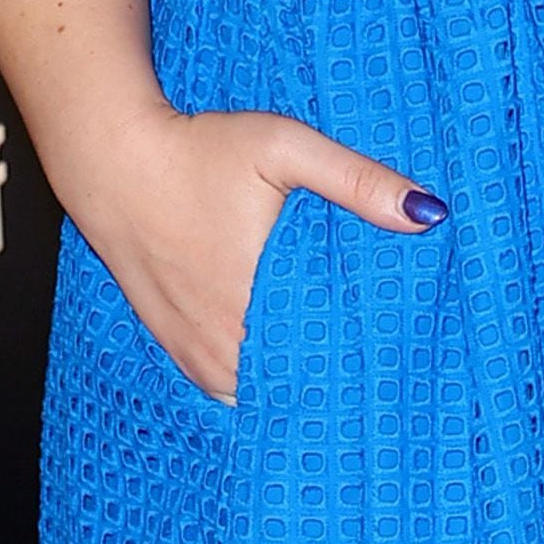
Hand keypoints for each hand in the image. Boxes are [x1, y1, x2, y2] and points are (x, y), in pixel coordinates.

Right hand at [70, 102, 446, 400]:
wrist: (112, 160)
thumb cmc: (200, 151)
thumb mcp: (285, 148)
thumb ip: (357, 181)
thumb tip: (431, 213)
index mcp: (259, 302)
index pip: (331, 363)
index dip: (369, 363)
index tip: (404, 357)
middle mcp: (223, 342)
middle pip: (296, 387)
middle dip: (338, 378)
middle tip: (383, 368)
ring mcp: (194, 352)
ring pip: (258, 395)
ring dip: (293, 385)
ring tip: (340, 369)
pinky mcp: (175, 347)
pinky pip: (224, 389)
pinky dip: (254, 384)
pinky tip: (283, 364)